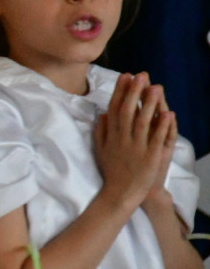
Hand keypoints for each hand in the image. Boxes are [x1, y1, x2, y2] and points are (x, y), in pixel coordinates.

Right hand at [94, 72, 175, 210]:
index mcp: (111, 135)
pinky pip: (156, 139)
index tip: (125, 76)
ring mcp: (136, 147)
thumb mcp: (100, 149)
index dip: (120, 91)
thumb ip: (101, 131)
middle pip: (128, 111)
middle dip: (134, 92)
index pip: (115, 108)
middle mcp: (123, 138)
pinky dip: (162, 126)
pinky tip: (167, 113)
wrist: (121, 193)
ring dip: (149, 104)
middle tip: (140, 75)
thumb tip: (103, 114)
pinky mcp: (150, 156)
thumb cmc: (112, 171)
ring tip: (155, 88)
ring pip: (143, 121)